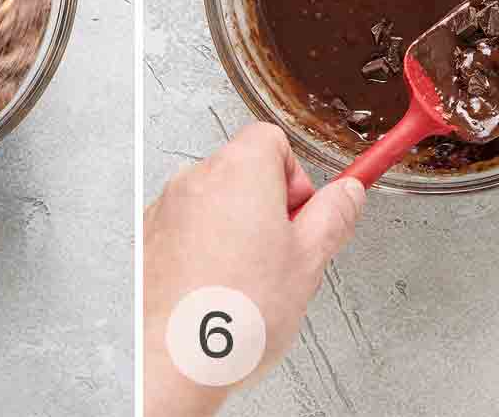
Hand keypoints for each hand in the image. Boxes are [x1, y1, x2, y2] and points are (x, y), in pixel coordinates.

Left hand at [144, 123, 365, 416]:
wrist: (173, 358)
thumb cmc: (233, 313)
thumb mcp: (308, 261)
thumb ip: (333, 217)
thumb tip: (348, 194)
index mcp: (240, 171)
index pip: (272, 139)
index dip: (296, 174)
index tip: (305, 209)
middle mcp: (197, 180)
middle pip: (243, 169)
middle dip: (269, 204)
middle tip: (283, 251)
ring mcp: (167, 207)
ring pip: (216, 202)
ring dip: (237, 228)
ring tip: (250, 279)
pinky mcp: (149, 237)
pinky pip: (187, 227)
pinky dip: (205, 247)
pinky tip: (219, 288)